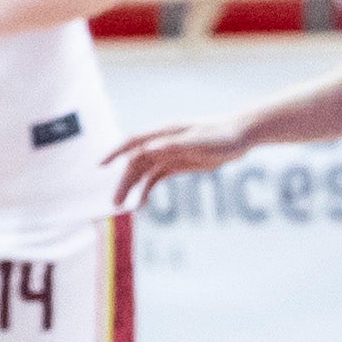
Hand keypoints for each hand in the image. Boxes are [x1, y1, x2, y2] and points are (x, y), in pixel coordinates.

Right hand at [105, 115, 248, 202]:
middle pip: (135, 162)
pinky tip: (143, 202)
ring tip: (124, 207)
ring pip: (143, 171)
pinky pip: (156, 176)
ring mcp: (169, 153)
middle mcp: (162, 143)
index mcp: (163, 134)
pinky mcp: (178, 163)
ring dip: (132, 187)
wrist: (242, 135)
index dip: (114, 153)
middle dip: (123, 182)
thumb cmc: (222, 136)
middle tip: (115, 203)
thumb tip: (146, 150)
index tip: (100, 166)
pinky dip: (147, 188)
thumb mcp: (199, 142)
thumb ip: (172, 145)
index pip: (132, 142)